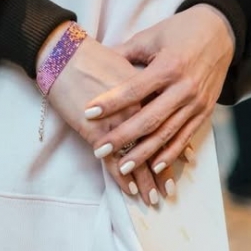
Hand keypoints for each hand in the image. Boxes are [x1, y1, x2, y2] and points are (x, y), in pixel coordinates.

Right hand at [45, 32, 161, 201]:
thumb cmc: (93, 56)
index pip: (168, 123)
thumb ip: (141, 79)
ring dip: (146, 180)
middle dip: (162, 172)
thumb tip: (152, 90)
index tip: (187, 162)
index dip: (177, 145)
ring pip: (138, 157)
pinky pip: (113, 160)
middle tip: (169, 191)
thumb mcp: (126, 62)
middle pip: (156, 145)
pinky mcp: (97, 131)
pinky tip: (129, 189)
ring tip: (153, 198)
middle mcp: (138, 108)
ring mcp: (118, 122)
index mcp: (148, 90)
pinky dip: (122, 177)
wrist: (64, 53)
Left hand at [85, 6, 233, 187]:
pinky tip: (154, 166)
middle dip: (123, 137)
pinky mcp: (205, 111)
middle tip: (99, 149)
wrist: (220, 31)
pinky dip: (170, 154)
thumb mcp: (151, 36)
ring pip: (167, 133)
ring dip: (144, 153)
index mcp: (169, 66)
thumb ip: (124, 53)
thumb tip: (95, 60)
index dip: (110, 103)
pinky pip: (186, 137)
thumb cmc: (180, 30)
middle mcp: (184, 88)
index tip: (88, 113)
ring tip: (122, 166)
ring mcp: (196, 103)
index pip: (134, 90)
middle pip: (149, 119)